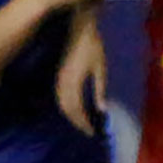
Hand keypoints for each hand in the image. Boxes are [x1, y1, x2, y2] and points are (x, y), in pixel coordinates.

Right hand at [55, 13, 110, 134]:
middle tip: (88, 131)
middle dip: (77, 122)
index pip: (76, 109)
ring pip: (61, 104)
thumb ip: (100, 89)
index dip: (82, 123)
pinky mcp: (59, 75)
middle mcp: (63, 83)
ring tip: (82, 124)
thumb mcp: (101, 68)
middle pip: (67, 109)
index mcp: (73, 82)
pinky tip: (74, 110)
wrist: (80, 29)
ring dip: (71, 116)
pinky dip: (66, 107)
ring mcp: (59, 79)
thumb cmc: (94, 47)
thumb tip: (102, 109)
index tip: (91, 132)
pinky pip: (60, 96)